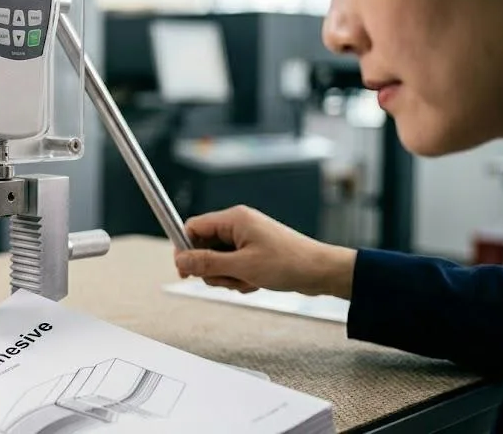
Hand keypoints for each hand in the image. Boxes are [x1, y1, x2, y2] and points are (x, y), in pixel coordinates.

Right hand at [173, 206, 356, 298]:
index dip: (184, 249)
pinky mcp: (253, 251)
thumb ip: (207, 263)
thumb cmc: (288, 264)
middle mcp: (238, 225)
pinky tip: (255, 283)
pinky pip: (232, 266)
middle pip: (203, 246)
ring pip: (217, 260)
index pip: (193, 227)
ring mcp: (246, 239)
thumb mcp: (242, 267)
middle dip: (211, 269)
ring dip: (227, 276)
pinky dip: (239, 278)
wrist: (321, 272)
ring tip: (248, 281)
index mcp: (234, 219)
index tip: (185, 271)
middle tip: (228, 279)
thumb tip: (180, 261)